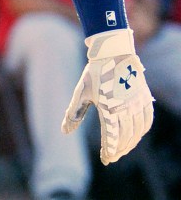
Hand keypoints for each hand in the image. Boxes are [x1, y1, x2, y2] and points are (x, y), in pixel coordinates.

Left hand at [61, 28, 153, 164]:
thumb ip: (74, 113)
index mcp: (109, 108)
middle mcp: (125, 109)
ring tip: (121, 149)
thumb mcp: (81, 92)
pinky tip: (136, 136)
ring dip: (130, 143)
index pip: (111, 137)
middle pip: (124, 138)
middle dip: (118, 150)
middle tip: (112, 157)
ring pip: (137, 132)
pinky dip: (142, 132)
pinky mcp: (145, 99)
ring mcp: (137, 104)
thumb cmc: (95, 73)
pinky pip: (147, 121)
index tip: (105, 160)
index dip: (109, 151)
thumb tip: (65, 131)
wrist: (114, 53)